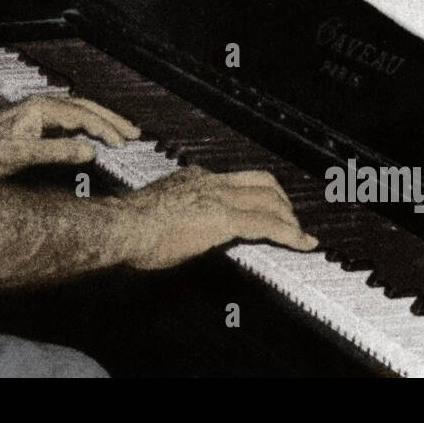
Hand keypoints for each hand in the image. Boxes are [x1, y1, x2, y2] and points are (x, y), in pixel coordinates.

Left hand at [0, 95, 140, 179]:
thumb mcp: (21, 155)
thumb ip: (57, 152)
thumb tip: (90, 151)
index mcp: (43, 109)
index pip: (84, 116)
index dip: (106, 130)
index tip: (124, 145)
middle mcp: (42, 106)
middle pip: (86, 107)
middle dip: (111, 119)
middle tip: (135, 133)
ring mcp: (37, 113)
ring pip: (78, 111)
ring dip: (101, 120)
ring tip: (120, 131)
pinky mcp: (31, 122)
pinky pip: (68, 119)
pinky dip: (85, 124)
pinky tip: (89, 134)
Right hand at [121, 166, 317, 269]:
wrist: (121, 227)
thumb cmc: (129, 226)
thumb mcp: (161, 211)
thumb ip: (179, 213)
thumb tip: (183, 228)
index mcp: (194, 178)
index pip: (235, 181)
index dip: (256, 194)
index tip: (264, 207)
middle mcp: (210, 181)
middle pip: (261, 181)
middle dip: (281, 200)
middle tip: (290, 221)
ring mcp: (218, 198)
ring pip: (269, 199)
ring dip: (288, 217)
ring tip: (298, 234)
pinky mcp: (223, 219)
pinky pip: (267, 224)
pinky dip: (290, 234)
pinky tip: (302, 244)